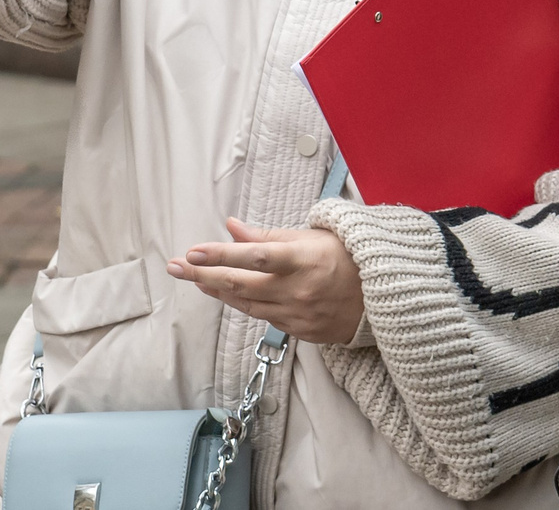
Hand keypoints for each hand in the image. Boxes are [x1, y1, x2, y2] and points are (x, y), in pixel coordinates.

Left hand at [167, 218, 365, 344]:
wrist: (383, 297)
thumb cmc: (348, 257)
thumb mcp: (313, 236)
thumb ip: (269, 235)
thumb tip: (232, 227)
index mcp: (304, 260)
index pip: (254, 256)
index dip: (221, 254)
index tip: (193, 251)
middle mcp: (297, 290)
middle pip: (240, 283)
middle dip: (203, 274)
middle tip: (175, 266)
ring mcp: (297, 314)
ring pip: (245, 303)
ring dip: (216, 290)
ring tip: (194, 278)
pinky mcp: (298, 332)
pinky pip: (261, 316)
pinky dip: (240, 303)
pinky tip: (225, 293)